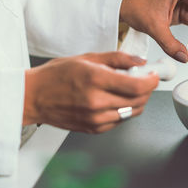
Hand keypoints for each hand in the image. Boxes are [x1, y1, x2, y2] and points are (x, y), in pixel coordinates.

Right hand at [23, 52, 158, 133]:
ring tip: (129, 89)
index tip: (155, 75)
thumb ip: (118, 59)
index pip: (137, 86)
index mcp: (96, 80)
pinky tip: (115, 100)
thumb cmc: (56, 76)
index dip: (152, 81)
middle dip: (148, 89)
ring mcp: (95, 119)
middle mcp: (97, 102)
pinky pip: (120, 121)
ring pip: (132, 112)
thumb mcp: (87, 58)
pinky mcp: (93, 129)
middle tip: (144, 80)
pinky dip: (124, 110)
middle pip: (139, 100)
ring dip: (138, 101)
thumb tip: (140, 61)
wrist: (32, 97)